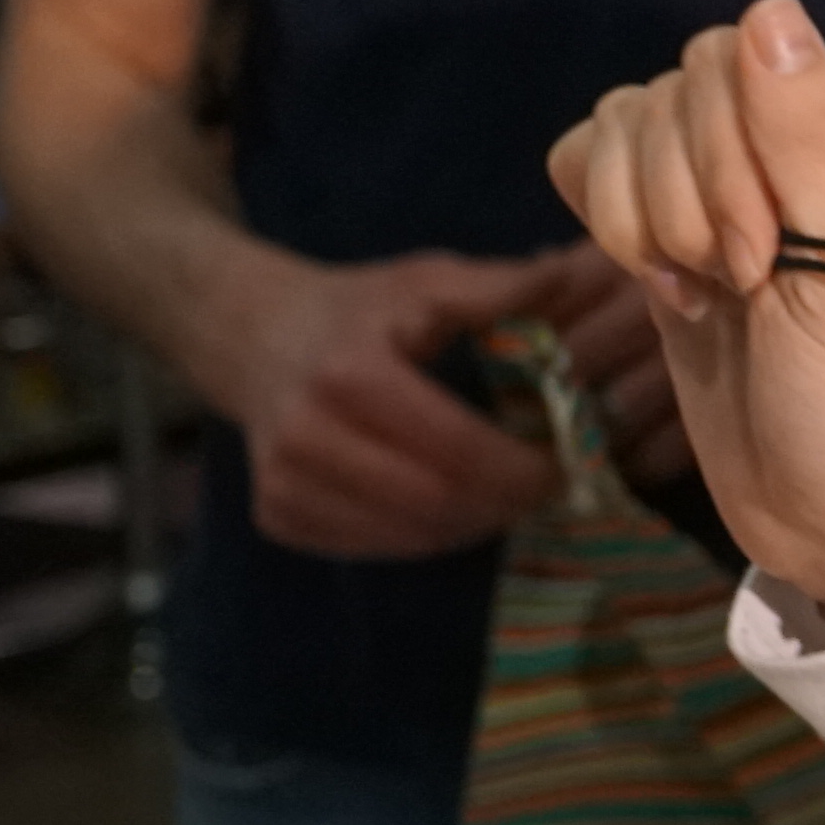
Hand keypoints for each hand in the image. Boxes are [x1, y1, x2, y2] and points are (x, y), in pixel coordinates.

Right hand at [205, 248, 555, 561]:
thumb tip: (564, 275)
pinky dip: (423, 537)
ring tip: (503, 496)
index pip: (457, 450)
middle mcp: (306, 436)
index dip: (522, 469)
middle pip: (436, 503)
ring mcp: (283, 482)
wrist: (257, 336)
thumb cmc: (357, 310)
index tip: (567, 465)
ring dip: (471, 525)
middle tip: (544, 490)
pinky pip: (372, 549)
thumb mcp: (422, 282)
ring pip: (409, 537)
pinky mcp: (275, 515)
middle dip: (505, 504)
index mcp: (349, 376)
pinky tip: (447, 505)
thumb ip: (492, 286)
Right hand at [547, 0, 824, 613]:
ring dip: (640, 217)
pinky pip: (591, 163)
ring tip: (710, 296)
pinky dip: (604, 221)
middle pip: (674, 88)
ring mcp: (730, 180)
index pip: (740, 59)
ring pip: (623, 121)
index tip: (767, 260)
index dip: (728, 158)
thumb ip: (810, 140)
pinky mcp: (673, 230)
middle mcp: (798, 132)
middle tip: (745, 289)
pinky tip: (664, 289)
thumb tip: (770, 11)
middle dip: (684, 196)